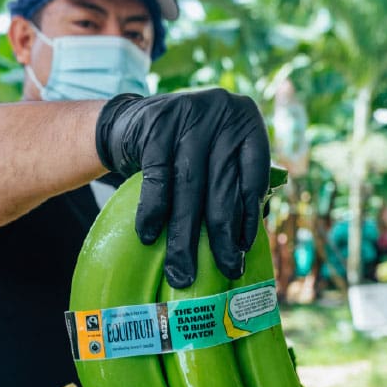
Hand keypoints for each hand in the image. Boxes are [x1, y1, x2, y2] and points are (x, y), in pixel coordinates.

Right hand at [95, 88, 270, 287]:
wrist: (131, 120)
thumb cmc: (184, 148)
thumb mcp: (216, 152)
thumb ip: (234, 182)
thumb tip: (244, 240)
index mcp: (246, 122)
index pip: (254, 177)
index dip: (249, 218)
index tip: (242, 251)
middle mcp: (221, 115)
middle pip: (222, 186)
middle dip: (221, 236)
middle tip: (223, 271)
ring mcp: (188, 117)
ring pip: (189, 187)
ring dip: (184, 236)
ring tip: (181, 272)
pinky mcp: (155, 127)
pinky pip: (157, 178)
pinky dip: (153, 211)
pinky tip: (149, 236)